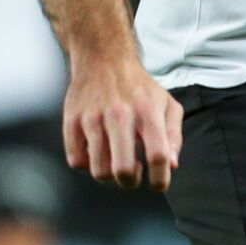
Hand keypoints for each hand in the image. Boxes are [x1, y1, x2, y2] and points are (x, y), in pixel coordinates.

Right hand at [63, 53, 182, 190]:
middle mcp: (120, 115)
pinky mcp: (71, 121)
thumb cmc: (140, 87)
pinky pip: (77, 161)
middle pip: (123, 170)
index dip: (160, 178)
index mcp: (148, 111)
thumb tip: (172, 165)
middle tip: (134, 176)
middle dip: (131, 183)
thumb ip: (173, 135)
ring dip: (109, 176)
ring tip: (116, 162)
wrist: (104, 59)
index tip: (158, 185)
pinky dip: (88, 165)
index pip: (158, 154)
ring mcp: (92, 118)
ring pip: (98, 170)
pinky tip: (98, 152)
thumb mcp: (167, 104)